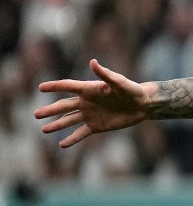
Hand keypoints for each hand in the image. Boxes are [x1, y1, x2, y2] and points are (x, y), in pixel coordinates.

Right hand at [34, 59, 150, 147]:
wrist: (143, 104)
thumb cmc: (132, 90)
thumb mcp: (119, 82)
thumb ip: (105, 74)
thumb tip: (92, 62)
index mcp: (90, 89)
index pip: (68, 86)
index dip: (55, 86)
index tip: (40, 87)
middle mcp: (87, 102)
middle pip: (64, 106)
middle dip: (50, 110)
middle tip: (35, 114)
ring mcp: (90, 114)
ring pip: (69, 121)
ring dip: (56, 125)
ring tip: (44, 129)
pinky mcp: (97, 126)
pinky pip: (81, 133)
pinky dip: (72, 139)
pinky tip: (62, 144)